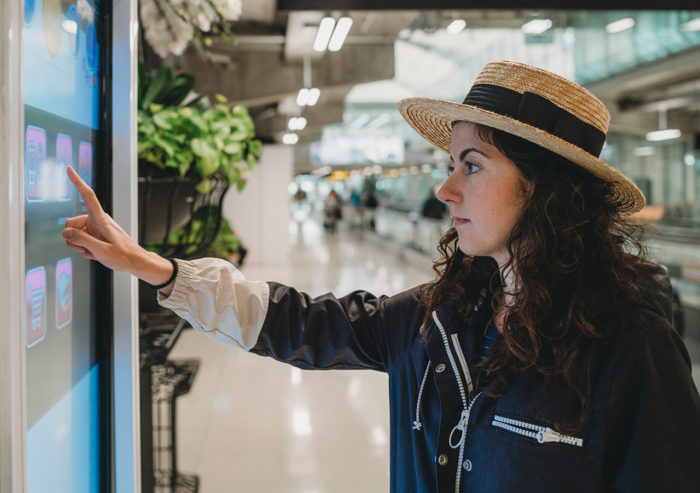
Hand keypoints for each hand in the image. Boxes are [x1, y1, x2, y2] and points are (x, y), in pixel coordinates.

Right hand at [62, 167, 172, 286]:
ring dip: (80, 245)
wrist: (135, 261)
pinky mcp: (95, 233)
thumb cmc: (122, 256)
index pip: (88, 196)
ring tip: (96, 251)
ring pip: (73, 234)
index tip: (70, 169)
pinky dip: (85, 248)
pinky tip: (96, 252)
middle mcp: (97, 219)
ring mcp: (96, 227)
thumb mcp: (100, 251)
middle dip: (74, 239)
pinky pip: (80, 240)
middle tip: (90, 249)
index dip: (78, 182)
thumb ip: (81, 240)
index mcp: (101, 219)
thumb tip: (65, 232)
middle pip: (71, 224)